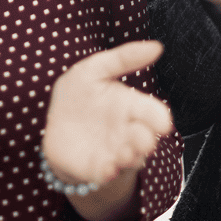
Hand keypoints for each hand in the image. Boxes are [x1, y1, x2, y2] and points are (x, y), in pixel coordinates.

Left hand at [42, 40, 172, 188]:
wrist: (57, 125)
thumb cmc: (81, 93)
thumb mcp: (95, 69)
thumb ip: (124, 58)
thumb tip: (158, 46)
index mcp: (132, 106)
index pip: (154, 113)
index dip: (160, 119)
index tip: (163, 123)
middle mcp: (128, 132)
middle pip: (145, 139)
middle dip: (145, 141)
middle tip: (142, 140)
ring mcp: (115, 152)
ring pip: (130, 159)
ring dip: (130, 158)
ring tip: (124, 155)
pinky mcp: (97, 169)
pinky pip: (107, 174)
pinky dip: (109, 173)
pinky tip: (107, 169)